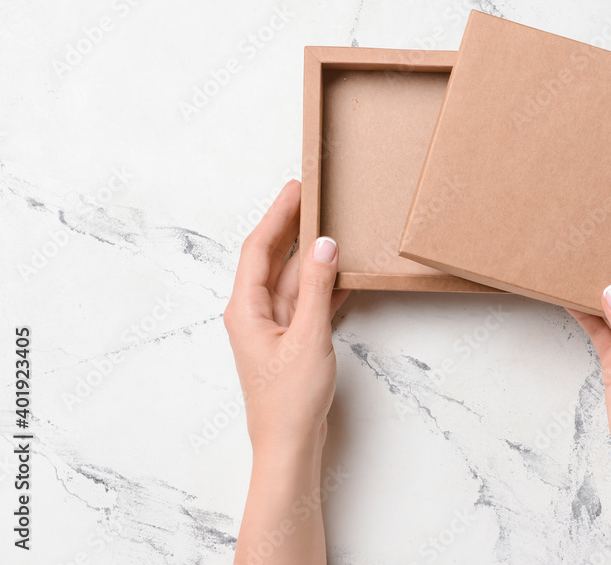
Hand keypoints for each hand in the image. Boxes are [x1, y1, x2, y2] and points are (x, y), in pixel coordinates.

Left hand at [225, 180, 349, 563]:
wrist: (290, 445)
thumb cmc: (290, 400)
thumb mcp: (308, 337)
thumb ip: (317, 289)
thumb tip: (324, 245)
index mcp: (246, 309)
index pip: (259, 249)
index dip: (277, 215)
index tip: (296, 189)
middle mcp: (254, 313)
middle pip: (271, 258)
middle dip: (290, 226)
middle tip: (311, 196)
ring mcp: (273, 327)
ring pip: (291, 279)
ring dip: (309, 253)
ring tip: (329, 225)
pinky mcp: (291, 341)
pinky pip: (306, 301)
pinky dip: (322, 284)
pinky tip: (341, 273)